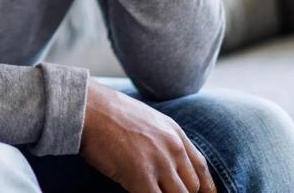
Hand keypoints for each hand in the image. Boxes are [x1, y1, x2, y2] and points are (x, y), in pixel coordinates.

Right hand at [80, 80, 215, 192]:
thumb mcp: (145, 120)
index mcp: (174, 133)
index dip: (205, 189)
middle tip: (164, 191)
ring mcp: (159, 163)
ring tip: (149, 191)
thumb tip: (163, 163)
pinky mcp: (141, 176)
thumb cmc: (107, 114)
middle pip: (192, 186)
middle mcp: (172, 148)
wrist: (88, 108)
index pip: (200, 168)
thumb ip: (160, 140)